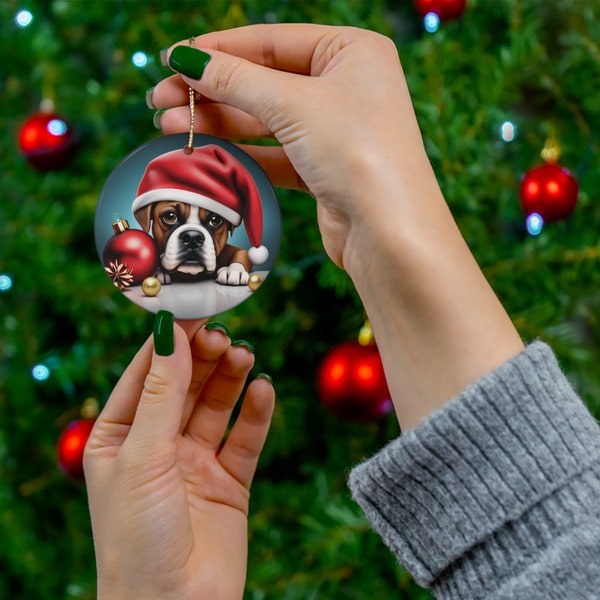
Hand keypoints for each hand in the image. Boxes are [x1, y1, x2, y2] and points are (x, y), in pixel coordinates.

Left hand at [84, 316, 274, 599]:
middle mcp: (157, 445)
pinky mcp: (229, 481)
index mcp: (120, 437)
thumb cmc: (137, 537)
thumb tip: (171, 333)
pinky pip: (245, 438)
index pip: (146, 374)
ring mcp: (194, 462)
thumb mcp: (144, 454)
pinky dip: (256, 413)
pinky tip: (263, 390)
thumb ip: (162, 393)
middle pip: (185, 385)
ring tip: (244, 356)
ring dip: (230, 379)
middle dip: (204, 358)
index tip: (194, 309)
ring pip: (216, 405)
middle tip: (224, 336)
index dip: (170, 341)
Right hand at [149, 24, 522, 430]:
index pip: (271, 41)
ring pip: (266, 119)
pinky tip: (205, 150)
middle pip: (264, 81)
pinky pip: (275, 152)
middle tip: (160, 100)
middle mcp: (346, 87)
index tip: (172, 60)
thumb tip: (185, 60)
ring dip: (219, 122)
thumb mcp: (293, 104)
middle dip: (211, 91)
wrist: (389, 233)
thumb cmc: (357, 153)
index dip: (218, 50)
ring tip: (169, 125)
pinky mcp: (325, 168)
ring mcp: (336, 130)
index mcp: (351, 52)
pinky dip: (242, 151)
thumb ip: (236, 80)